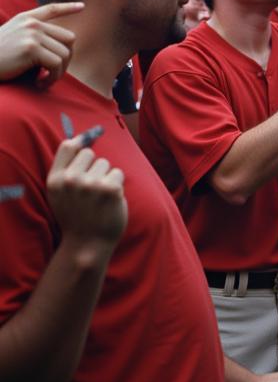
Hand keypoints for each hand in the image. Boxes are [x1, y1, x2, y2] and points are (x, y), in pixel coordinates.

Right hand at [0, 1, 82, 84]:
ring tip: (46, 79)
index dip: (68, 7)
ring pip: (64, 53)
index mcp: (25, 19)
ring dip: (59, 71)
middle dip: (66, 58)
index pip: (51, 9)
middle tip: (54, 72)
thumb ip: (31, 35)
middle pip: (68, 38)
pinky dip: (53, 77)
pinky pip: (56, 64)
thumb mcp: (11, 37)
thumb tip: (57, 47)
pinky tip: (41, 82)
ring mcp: (32, 34)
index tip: (82, 6)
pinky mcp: (31, 48)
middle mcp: (32, 24)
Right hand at [47, 134, 127, 256]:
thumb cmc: (76, 215)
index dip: (80, 141)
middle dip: (93, 167)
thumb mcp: (60, 193)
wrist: (87, 244)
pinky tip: (109, 201)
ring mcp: (90, 184)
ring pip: (106, 164)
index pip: (68, 146)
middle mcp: (70, 180)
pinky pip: (118, 173)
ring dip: (106, 177)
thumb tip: (82, 137)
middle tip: (90, 190)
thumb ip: (66, 167)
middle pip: (90, 153)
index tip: (88, 140)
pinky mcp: (110, 189)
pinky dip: (117, 185)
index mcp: (55, 180)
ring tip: (98, 199)